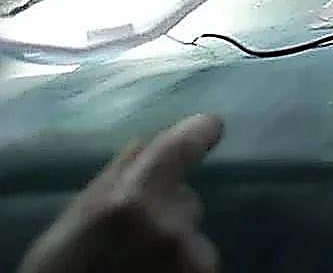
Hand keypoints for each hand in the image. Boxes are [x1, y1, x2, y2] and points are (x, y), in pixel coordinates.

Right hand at [19, 114, 224, 272]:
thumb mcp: (71, 227)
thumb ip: (112, 183)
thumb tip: (144, 145)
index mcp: (130, 202)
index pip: (179, 148)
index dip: (198, 132)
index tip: (211, 125)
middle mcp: (171, 226)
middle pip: (187, 202)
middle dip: (168, 214)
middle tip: (131, 243)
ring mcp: (193, 261)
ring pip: (194, 241)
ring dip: (176, 250)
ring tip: (136, 271)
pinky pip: (198, 267)